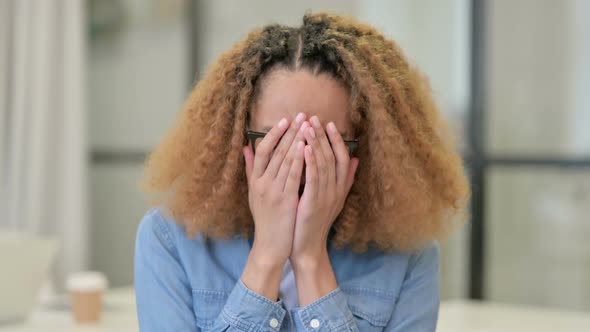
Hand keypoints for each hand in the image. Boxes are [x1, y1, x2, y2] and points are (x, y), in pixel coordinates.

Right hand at [243, 113, 307, 263]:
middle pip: (276, 151)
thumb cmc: (266, 219)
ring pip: (285, 160)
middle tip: (301, 115)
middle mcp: (262, 183)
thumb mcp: (254, 193)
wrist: (270, 246)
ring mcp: (272, 191)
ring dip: (297, 140)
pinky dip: (299, 160)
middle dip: (290, 132)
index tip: (285, 120)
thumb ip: (251, 169)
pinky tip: (306, 147)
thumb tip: (246, 147)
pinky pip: (293, 176)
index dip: (274, 134)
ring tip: (307, 125)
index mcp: (255, 180)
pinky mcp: (284, 200)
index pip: (263, 150)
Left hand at [290, 116, 358, 263]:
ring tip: (307, 126)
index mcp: (340, 188)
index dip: (336, 140)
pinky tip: (304, 147)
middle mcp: (336, 190)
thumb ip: (344, 179)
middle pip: (331, 157)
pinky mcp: (313, 203)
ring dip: (315, 143)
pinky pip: (313, 178)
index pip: (342, 158)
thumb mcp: (332, 199)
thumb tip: (356, 159)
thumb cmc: (313, 221)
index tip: (328, 123)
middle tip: (313, 117)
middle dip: (322, 136)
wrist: (306, 247)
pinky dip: (310, 161)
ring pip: (322, 164)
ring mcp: (326, 197)